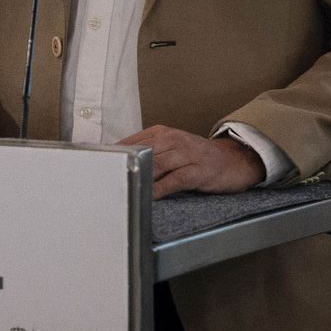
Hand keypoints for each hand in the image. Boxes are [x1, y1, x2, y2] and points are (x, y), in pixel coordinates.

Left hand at [117, 125, 265, 199]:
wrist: (234, 160)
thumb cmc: (197, 156)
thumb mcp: (172, 147)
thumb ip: (148, 152)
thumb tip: (119, 163)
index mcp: (162, 133)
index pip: (131, 141)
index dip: (114, 154)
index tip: (96, 165)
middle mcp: (173, 140)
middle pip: (141, 152)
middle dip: (123, 166)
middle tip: (103, 179)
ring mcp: (186, 154)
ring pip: (156, 164)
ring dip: (139, 177)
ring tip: (122, 188)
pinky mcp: (198, 171)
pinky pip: (175, 180)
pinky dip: (161, 188)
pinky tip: (150, 196)